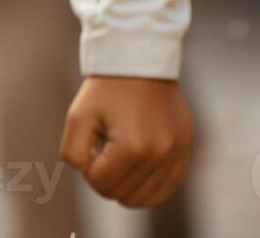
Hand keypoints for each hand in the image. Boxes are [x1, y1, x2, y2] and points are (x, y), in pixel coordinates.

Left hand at [61, 75, 192, 208]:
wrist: (140, 60)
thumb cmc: (106, 89)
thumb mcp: (77, 117)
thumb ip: (73, 154)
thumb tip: (91, 176)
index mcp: (132, 147)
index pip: (100, 184)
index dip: (88, 168)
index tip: (90, 144)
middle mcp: (160, 154)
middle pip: (121, 194)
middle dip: (105, 177)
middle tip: (103, 147)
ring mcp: (177, 153)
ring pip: (144, 198)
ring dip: (125, 184)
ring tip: (119, 155)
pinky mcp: (186, 149)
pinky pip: (167, 187)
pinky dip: (148, 187)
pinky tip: (135, 171)